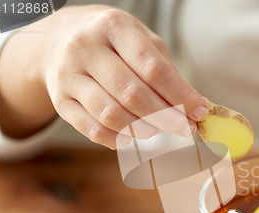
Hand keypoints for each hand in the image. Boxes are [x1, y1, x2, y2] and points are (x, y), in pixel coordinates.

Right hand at [0, 5, 207, 147]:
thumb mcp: (141, 40)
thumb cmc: (112, 42)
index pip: (153, 68)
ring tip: (159, 128)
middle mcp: (86, 48)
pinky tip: (133, 136)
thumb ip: (166, 70)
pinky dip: (118, 139)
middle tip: (185, 128)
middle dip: (166, 117)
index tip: (199, 112)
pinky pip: (93, 129)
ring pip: (112, 115)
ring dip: (144, 129)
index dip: (180, 95)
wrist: (59, 38)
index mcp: (113, 27)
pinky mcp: (60, 100)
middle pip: (133, 94)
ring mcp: (68, 75)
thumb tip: (194, 105)